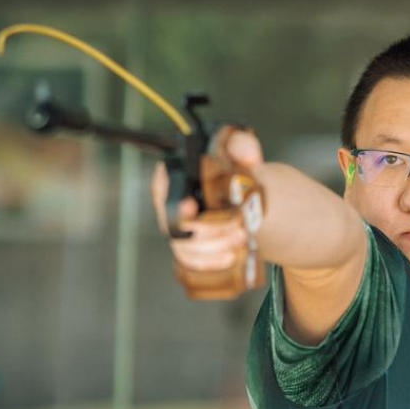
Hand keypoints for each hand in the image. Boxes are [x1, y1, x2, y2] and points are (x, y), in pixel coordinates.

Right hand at [150, 124, 264, 275]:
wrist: (241, 194)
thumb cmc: (233, 169)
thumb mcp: (239, 151)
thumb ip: (242, 145)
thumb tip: (247, 154)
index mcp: (170, 177)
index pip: (162, 190)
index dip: (173, 202)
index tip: (192, 207)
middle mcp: (166, 205)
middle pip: (176, 225)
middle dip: (209, 229)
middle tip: (239, 225)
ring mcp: (174, 230)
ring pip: (184, 248)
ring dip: (214, 247)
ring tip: (242, 238)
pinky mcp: (185, 249)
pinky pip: (190, 263)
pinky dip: (211, 263)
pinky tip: (230, 257)